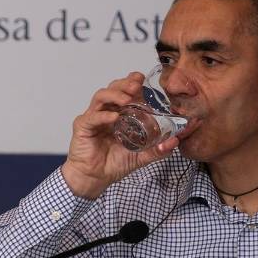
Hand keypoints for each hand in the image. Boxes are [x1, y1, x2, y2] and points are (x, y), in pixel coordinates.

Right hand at [60, 72, 177, 198]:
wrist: (95, 178)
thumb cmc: (113, 164)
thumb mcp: (140, 156)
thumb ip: (157, 149)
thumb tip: (174, 141)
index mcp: (118, 114)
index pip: (124, 92)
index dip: (132, 82)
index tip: (142, 79)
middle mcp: (105, 112)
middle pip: (112, 89)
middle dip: (124, 84)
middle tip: (136, 86)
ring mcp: (93, 118)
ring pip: (101, 97)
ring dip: (114, 95)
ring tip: (126, 99)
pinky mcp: (82, 127)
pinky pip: (92, 117)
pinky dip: (103, 115)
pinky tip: (113, 117)